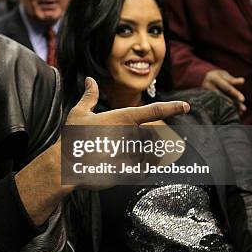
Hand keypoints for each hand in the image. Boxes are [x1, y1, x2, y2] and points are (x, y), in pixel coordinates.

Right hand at [15, 77, 189, 226]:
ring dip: (145, 156)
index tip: (186, 106)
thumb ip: (89, 96)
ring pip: (150, 154)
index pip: (154, 110)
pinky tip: (126, 169)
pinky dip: (140, 170)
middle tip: (130, 146)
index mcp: (122, 118)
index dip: (172, 107)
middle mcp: (130, 134)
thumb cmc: (72, 138)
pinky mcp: (129, 171)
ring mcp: (131, 153)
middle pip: (153, 137)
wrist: (66, 165)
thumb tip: (90, 80)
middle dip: (148, 141)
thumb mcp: (79, 113)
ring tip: (125, 157)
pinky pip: (143, 171)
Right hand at [202, 69, 245, 111]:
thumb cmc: (216, 76)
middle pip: (223, 97)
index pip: (226, 87)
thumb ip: (232, 79)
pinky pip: (216, 105)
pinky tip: (233, 112)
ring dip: (231, 107)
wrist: (201, 78)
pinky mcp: (206, 99)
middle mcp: (208, 87)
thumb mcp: (222, 74)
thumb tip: (242, 81)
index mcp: (213, 79)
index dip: (235, 93)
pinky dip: (225, 109)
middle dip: (234, 103)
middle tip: (243, 109)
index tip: (243, 99)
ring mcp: (206, 94)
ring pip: (220, 102)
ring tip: (240, 112)